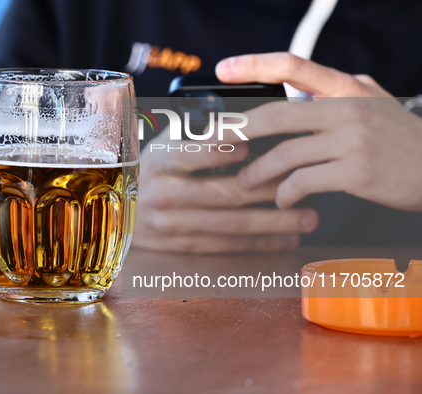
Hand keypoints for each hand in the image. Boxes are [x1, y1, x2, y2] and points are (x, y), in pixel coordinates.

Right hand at [132, 126, 318, 252]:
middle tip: (303, 185)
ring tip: (308, 218)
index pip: (194, 153)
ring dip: (274, 223)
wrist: (119, 212)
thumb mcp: (164, 145)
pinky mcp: (181, 247)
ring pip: (231, 226)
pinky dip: (259, 243)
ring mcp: (170, 225)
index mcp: (160, 161)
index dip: (225, 151)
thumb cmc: (153, 171)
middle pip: (224, 194)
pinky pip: (225, 246)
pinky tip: (285, 238)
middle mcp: (163, 194)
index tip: (255, 146)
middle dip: (268, 190)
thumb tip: (241, 120)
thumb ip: (195, 134)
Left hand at [214, 52, 421, 211]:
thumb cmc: (400, 139)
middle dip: (237, 131)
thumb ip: (339, 92)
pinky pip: (304, 182)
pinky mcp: (356, 170)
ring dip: (257, 172)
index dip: (254, 65)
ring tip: (244, 183)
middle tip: (212, 144)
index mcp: (346, 87)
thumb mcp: (374, 102)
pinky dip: (285, 193)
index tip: (223, 70)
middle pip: (276, 115)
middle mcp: (347, 108)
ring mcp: (353, 139)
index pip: (293, 65)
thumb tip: (302, 89)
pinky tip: (282, 200)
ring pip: (285, 154)